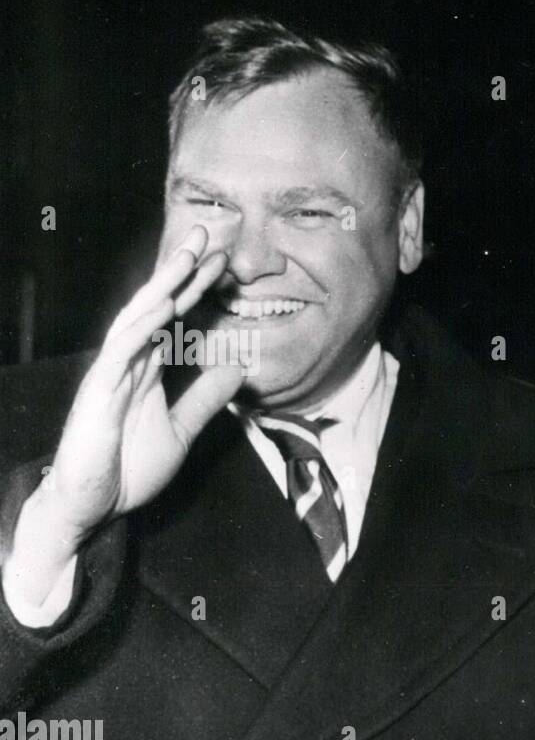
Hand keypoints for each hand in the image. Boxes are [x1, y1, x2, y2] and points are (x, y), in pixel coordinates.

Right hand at [22, 225, 239, 558]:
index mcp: (146, 369)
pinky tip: (162, 306)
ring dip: (162, 286)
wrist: (91, 505)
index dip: (198, 290)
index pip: (175, 319)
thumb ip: (206, 399)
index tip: (225, 264)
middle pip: (156, 306)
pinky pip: (121, 352)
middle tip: (206, 235)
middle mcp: (127, 363)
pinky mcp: (98, 391)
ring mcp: (110, 373)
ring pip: (137, 318)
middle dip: (179, 270)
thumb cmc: (126, 467)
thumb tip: (238, 369)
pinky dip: (143, 327)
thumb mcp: (181, 430)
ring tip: (186, 257)